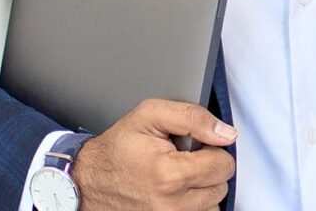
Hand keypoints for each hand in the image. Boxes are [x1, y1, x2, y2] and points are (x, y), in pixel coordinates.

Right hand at [72, 98, 236, 210]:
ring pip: (212, 205)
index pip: (223, 164)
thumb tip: (226, 133)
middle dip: (209, 167)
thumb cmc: (118, 147)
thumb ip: (193, 118)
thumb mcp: (151, 114)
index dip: (213, 147)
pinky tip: (178, 191)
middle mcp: (172, 206)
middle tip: (185, 157)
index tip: (197, 144)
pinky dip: (193, 204)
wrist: (89, 180)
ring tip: (179, 174)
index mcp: (170, 174)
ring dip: (203, 188)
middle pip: (220, 186)